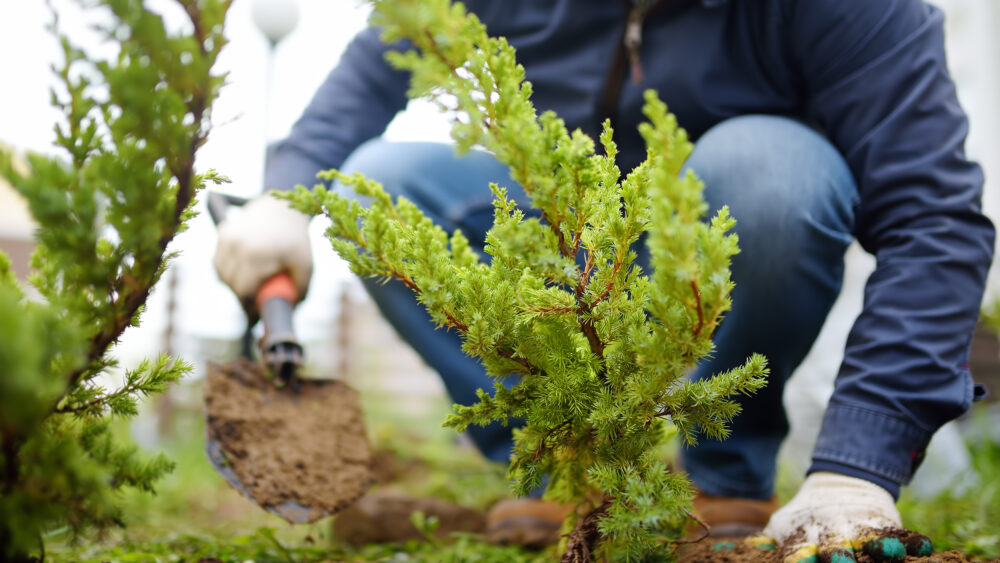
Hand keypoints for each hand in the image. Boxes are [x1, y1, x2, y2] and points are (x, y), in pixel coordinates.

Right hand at [213, 193, 312, 304]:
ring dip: (233, 284)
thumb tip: (288, 312)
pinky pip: (219, 262)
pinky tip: (243, 269)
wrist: (283, 207)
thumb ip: (299, 291)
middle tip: (255, 302)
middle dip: (242, 297)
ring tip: (251, 284)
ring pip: (221, 274)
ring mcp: (227, 237)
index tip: (256, 316)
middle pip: (231, 284)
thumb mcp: (305, 266)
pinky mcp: (222, 233)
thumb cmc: (296, 240)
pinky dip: (227, 270)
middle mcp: (237, 244)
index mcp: (257, 254)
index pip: (243, 290)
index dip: (248, 307)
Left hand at [756, 472, 932, 562]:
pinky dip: (913, 541)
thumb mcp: (784, 525)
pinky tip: (925, 547)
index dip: (799, 561)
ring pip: (870, 539)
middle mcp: (832, 534)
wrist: (840, 484)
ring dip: (879, 547)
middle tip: (838, 562)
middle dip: (836, 558)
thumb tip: (724, 551)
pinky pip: (902, 533)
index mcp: (803, 537)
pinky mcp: (884, 522)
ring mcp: (860, 528)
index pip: (798, 554)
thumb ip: (767, 542)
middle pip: (835, 549)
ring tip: (888, 552)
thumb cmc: (807, 518)